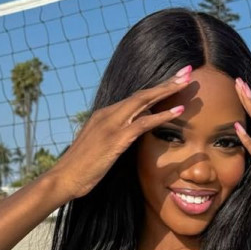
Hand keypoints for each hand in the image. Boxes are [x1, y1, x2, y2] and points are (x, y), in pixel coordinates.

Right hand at [50, 66, 192, 200]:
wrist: (63, 178)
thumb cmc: (81, 168)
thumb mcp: (99, 148)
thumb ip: (113, 137)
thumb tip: (128, 137)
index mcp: (104, 115)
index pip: (135, 98)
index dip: (155, 89)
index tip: (174, 81)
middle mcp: (108, 114)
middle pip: (142, 94)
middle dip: (166, 82)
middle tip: (187, 71)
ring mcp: (111, 125)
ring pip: (144, 101)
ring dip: (167, 91)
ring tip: (187, 82)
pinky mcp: (115, 139)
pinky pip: (143, 123)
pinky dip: (162, 116)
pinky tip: (178, 111)